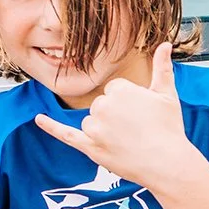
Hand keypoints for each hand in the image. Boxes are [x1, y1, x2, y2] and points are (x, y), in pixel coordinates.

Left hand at [34, 43, 193, 189]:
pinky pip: (66, 134)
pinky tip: (39, 119)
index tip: (143, 114)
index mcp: (120, 90)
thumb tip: (164, 44)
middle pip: (102, 105)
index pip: (116, 90)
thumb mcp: (167, 94)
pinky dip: (51, 127)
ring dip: (105, 130)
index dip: (130, 102)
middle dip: (116, 116)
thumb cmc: (169, 129)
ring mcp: (95, 128)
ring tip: (129, 141)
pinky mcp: (90, 147)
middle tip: (138, 129)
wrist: (167, 164)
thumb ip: (162, 67)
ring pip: (92, 122)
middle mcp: (103, 106)